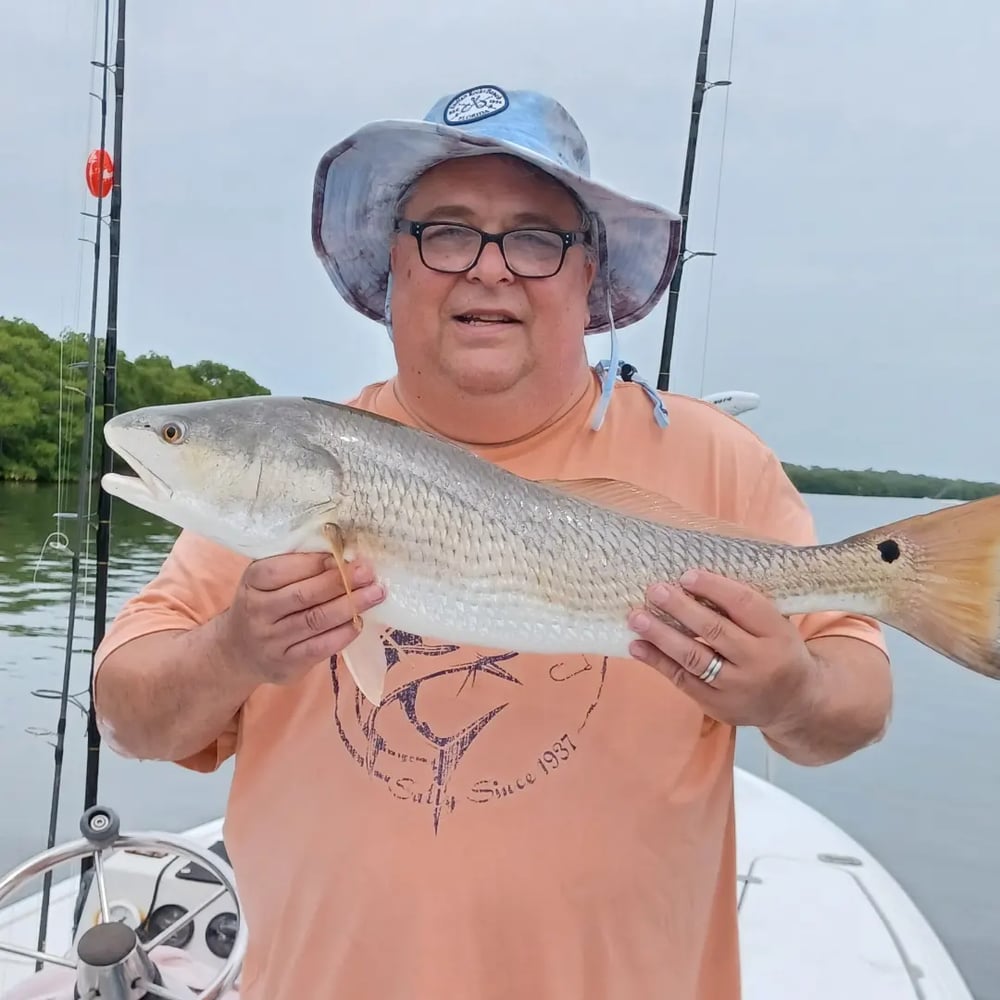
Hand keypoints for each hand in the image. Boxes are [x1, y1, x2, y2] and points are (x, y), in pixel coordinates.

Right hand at [219, 552, 384, 685]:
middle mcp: (258, 612)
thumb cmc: (264, 603)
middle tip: (368, 572)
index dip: (316, 562)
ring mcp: (271, 641)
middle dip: (340, 582)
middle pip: (303, 595)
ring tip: (376, 593)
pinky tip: (359, 621)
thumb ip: (296, 565)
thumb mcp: (267, 579)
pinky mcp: (286, 664)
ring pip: (315, 621)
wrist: (238, 651)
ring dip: (350, 605)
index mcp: (252, 582)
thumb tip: (341, 553)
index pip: (282, 569)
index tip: (344, 555)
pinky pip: (320, 648)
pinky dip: (343, 633)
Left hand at [627, 568, 822, 731]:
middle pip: (715, 631)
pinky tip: (637, 646)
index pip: (744, 604)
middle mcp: (759, 661)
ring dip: (661, 635)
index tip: (686, 575)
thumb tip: (691, 579)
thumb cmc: (777, 650)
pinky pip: (682, 680)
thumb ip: (744, 607)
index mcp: (777, 634)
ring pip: (694, 658)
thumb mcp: (776, 625)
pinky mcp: (717, 705)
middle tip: (655, 590)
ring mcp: (737, 687)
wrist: (795, 703)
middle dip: (681, 608)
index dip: (714, 588)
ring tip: (636, 617)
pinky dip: (657, 662)